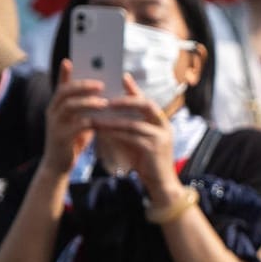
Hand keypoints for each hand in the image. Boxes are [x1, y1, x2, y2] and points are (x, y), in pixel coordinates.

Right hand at [42, 60, 107, 175]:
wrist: (59, 165)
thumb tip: (104, 95)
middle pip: (64, 92)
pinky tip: (101, 121)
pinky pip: (75, 126)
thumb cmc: (72, 141)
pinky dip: (90, 121)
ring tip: (103, 102)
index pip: (60, 85)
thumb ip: (85, 109)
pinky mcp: (61, 137)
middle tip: (100, 84)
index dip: (64, 73)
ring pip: (69, 106)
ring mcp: (55, 124)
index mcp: (56, 106)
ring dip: (87, 102)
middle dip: (82, 86)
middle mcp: (52, 112)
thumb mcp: (78, 121)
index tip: (69, 60)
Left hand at [92, 75, 179, 204]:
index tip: (122, 77)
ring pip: (134, 122)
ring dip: (113, 120)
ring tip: (96, 117)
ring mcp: (161, 138)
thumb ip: (130, 127)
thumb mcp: (140, 140)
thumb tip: (108, 114)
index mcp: (161, 123)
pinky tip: (103, 131)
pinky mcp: (154, 149)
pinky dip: (115, 133)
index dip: (135, 89)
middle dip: (126, 100)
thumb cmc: (148, 162)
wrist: (162, 185)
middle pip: (146, 105)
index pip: (147, 101)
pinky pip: (131, 137)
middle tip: (106, 100)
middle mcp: (164, 127)